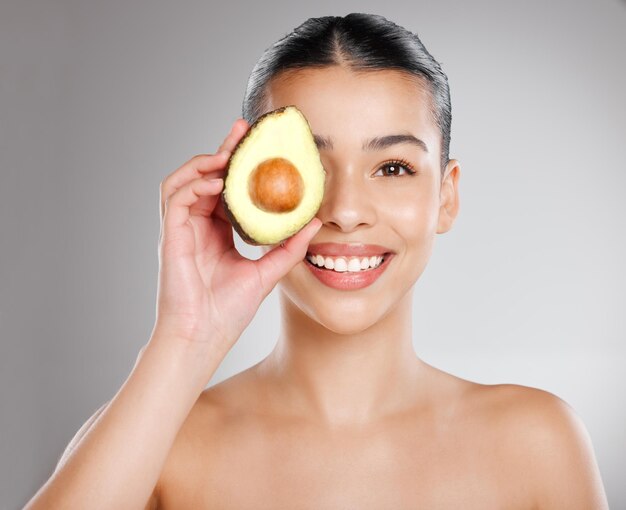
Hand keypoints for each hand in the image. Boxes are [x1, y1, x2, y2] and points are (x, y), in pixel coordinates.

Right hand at [152, 119, 320, 358]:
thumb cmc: (227, 311)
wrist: (203, 337)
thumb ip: (288, 248)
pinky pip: (175, 198)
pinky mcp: (170, 236)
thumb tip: (314, 224)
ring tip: (228, 153)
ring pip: (183, 181)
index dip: (237, 165)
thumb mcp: (267, 273)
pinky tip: (217, 181)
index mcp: (215, 232)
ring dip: (204, 163)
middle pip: (204, 177)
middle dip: (221, 150)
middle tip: (242, 130)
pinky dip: (194, 184)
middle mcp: (196, 226)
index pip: (225, 188)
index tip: (255, 143)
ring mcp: (180, 230)